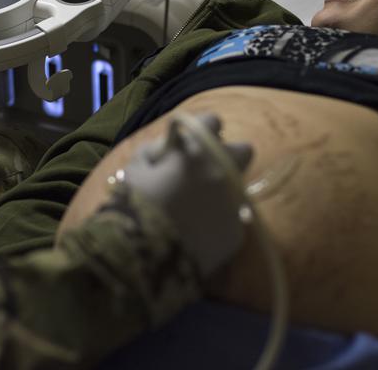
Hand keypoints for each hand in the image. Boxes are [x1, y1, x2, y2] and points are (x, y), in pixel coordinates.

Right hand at [121, 113, 252, 276]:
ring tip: (199, 206)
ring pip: (240, 187)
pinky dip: (219, 222)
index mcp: (197, 151)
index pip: (212, 121)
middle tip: (206, 169)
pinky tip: (198, 232)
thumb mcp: (135, 167)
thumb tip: (167, 148)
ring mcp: (234, 203)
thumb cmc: (134, 204)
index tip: (193, 140)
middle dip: (228, 155)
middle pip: (243, 150)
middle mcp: (222, 171)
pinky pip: (234, 220)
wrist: (144, 255)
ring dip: (224, 190)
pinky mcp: (237, 232)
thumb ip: (155, 150)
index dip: (202, 129)